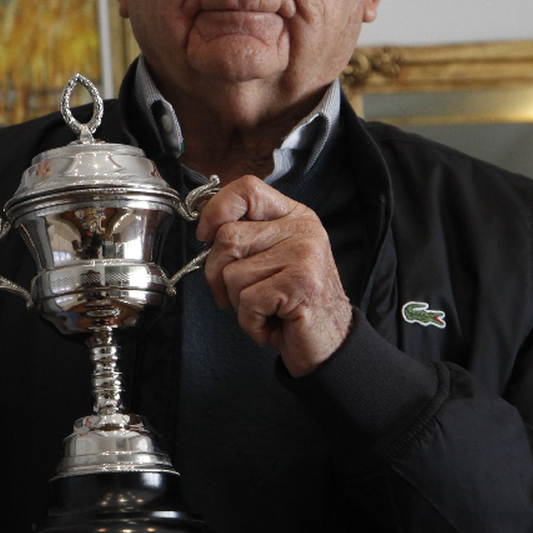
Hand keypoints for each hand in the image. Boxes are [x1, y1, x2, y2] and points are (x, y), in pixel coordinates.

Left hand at [196, 175, 352, 375]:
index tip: (205, 235)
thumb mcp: (267, 258)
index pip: (247, 188)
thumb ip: (242, 235)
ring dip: (237, 302)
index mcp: (293, 216)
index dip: (216, 209)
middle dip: (218, 275)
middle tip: (241, 295)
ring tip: (266, 308)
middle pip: (227, 237)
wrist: (328, 344)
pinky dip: (251, 322)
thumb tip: (204, 227)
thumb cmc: (289, 302)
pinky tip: (273, 322)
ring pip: (232, 273)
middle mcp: (303, 229)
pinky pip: (247, 300)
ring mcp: (305, 255)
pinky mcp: (302, 284)